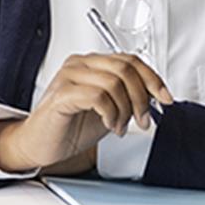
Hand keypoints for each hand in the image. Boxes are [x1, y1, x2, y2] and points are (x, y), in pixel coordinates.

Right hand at [0, 53, 172, 172]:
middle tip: (142, 120)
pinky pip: (98, 96)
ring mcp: (69, 77)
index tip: (165, 99)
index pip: (131, 60)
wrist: (40, 145)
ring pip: (114, 82)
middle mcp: (80, 65)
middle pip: (125, 68)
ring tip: (120, 126)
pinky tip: (109, 125)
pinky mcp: (61, 95)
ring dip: (126, 109)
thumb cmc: (70, 127)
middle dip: (142, 97)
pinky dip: (110, 113)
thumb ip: (128, 98)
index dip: (153, 79)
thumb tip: (156, 96)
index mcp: (92, 64)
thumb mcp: (109, 109)